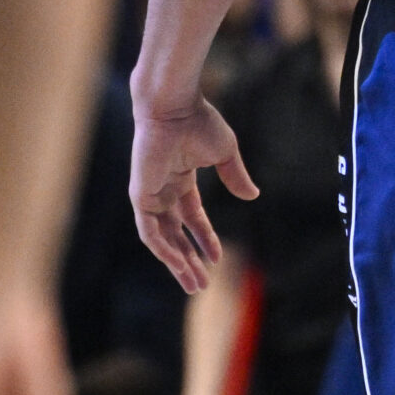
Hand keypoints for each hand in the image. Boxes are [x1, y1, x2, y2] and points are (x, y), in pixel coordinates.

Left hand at [131, 99, 256, 293]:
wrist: (174, 108)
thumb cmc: (199, 122)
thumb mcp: (226, 153)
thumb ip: (235, 176)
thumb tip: (253, 196)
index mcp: (180, 178)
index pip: (192, 216)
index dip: (205, 238)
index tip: (218, 259)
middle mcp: (163, 190)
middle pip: (175, 234)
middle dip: (188, 260)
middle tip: (199, 285)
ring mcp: (150, 195)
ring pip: (162, 239)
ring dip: (177, 263)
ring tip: (193, 284)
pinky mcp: (141, 197)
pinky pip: (150, 232)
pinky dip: (164, 249)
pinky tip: (179, 263)